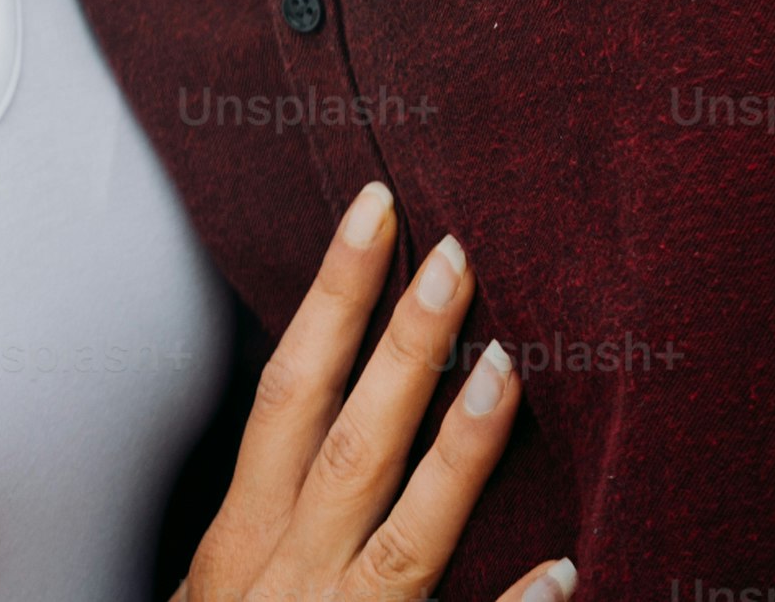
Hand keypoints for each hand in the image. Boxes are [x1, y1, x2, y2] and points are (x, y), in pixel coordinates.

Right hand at [181, 179, 570, 601]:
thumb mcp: (211, 586)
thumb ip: (259, 517)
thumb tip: (303, 429)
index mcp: (244, 538)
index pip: (291, 393)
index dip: (333, 298)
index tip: (377, 211)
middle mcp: (291, 574)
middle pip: (352, 445)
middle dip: (404, 346)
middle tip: (456, 254)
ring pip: (408, 538)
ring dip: (459, 454)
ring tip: (508, 371)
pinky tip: (563, 568)